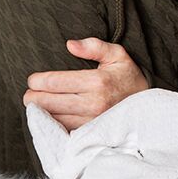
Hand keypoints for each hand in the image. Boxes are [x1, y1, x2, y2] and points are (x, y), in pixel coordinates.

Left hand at [22, 38, 148, 129]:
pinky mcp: (90, 133)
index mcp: (97, 82)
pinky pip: (62, 130)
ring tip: (38, 103)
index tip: (33, 80)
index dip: (36, 81)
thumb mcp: (117, 55)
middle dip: (32, 97)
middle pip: (47, 103)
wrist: (147, 106)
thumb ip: (94, 46)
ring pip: (52, 118)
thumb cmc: (128, 77)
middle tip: (31, 92)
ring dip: (40, 112)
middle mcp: (93, 103)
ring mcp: (91, 121)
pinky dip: (52, 124)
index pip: (54, 82)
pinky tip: (49, 116)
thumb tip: (70, 44)